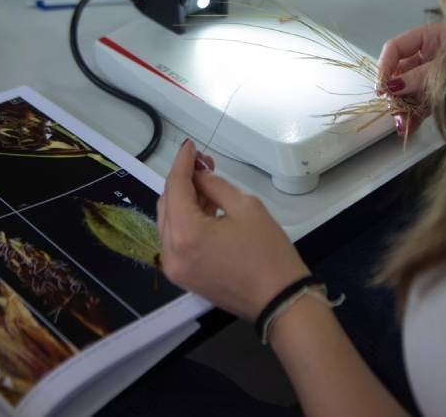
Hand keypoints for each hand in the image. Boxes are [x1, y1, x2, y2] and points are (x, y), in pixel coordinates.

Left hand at [157, 140, 309, 320]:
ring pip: (168, 222)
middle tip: (205, 164)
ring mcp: (174, 268)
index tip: (190, 146)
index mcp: (185, 233)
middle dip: (182, 180)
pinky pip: (176, 240)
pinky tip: (205, 209)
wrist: (279, 300)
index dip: (182, 162)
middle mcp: (170, 252)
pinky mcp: (182, 276)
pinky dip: (186, 221)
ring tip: (207, 184)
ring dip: (183, 200)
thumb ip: (215, 186)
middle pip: (166, 203)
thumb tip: (199, 176)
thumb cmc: (268, 252)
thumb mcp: (246, 207)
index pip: (175, 186)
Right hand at [376, 22, 445, 136]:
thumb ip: (416, 79)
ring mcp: (439, 74)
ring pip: (410, 88)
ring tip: (400, 123)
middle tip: (390, 108)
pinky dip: (414, 113)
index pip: (398, 46)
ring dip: (402, 105)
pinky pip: (422, 101)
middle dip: (393, 90)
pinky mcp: (445, 93)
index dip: (385, 66)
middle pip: (401, 69)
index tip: (381, 88)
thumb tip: (390, 86)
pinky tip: (408, 127)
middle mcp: (434, 52)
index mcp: (434, 35)